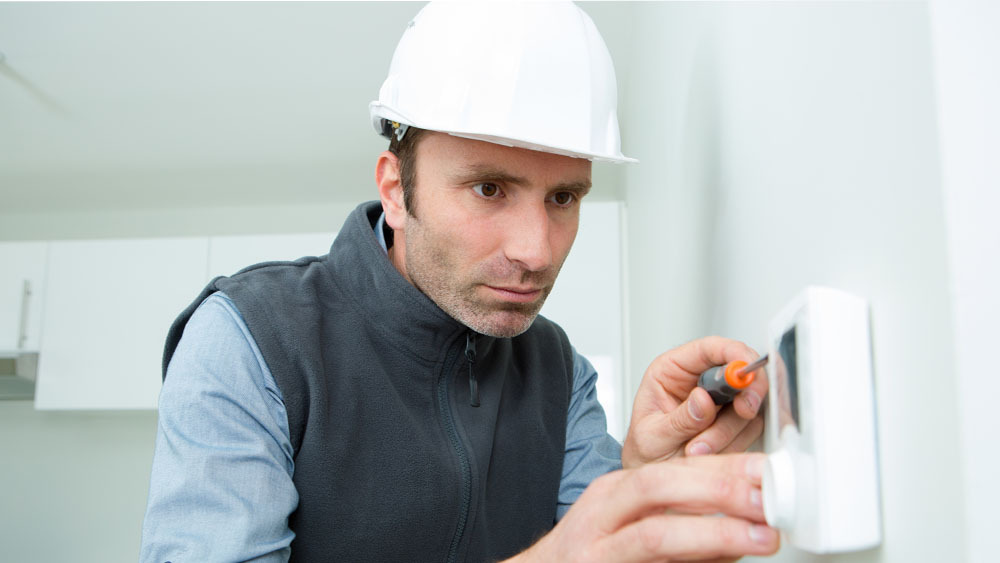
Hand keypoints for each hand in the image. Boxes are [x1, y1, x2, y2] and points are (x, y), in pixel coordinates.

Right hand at [512, 454, 779, 561]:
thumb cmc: (587, 556)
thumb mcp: (625, 524)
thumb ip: (678, 516)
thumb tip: (742, 514)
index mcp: (611, 495)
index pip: (668, 468)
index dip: (720, 467)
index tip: (765, 471)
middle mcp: (600, 520)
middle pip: (657, 489)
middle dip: (717, 490)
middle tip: (768, 500)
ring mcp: (597, 555)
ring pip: (655, 536)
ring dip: (713, 534)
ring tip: (760, 537)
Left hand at [622, 337, 768, 468]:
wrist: (652, 476)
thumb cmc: (645, 451)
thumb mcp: (653, 436)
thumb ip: (679, 420)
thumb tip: (704, 399)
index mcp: (673, 370)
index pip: (710, 348)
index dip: (734, 354)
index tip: (746, 372)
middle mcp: (700, 381)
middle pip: (740, 371)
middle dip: (747, 392)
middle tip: (743, 411)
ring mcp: (721, 402)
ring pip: (748, 404)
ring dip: (731, 430)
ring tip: (698, 448)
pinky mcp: (735, 422)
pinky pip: (751, 428)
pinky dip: (737, 443)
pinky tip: (711, 452)